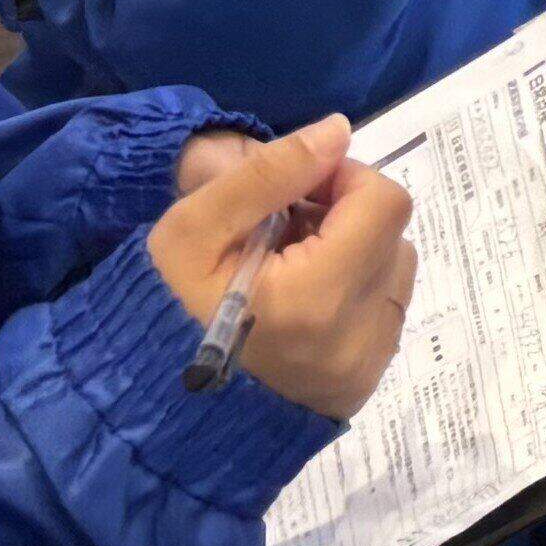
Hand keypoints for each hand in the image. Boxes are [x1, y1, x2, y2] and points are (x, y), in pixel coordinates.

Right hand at [144, 115, 416, 419]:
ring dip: (354, 254)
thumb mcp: (193, 231)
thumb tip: (337, 132)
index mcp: (319, 297)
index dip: (343, 179)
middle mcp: (359, 337)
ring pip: (393, 272)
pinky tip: (301, 307)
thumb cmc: (166, 313)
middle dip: (343, 216)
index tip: (294, 193)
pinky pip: (383, 314)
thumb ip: (268, 173)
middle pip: (391, 233)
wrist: (152, 413)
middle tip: (281, 233)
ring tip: (290, 269)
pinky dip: (353, 295)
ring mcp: (365, 368)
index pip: (382, 201)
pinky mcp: (362, 387)